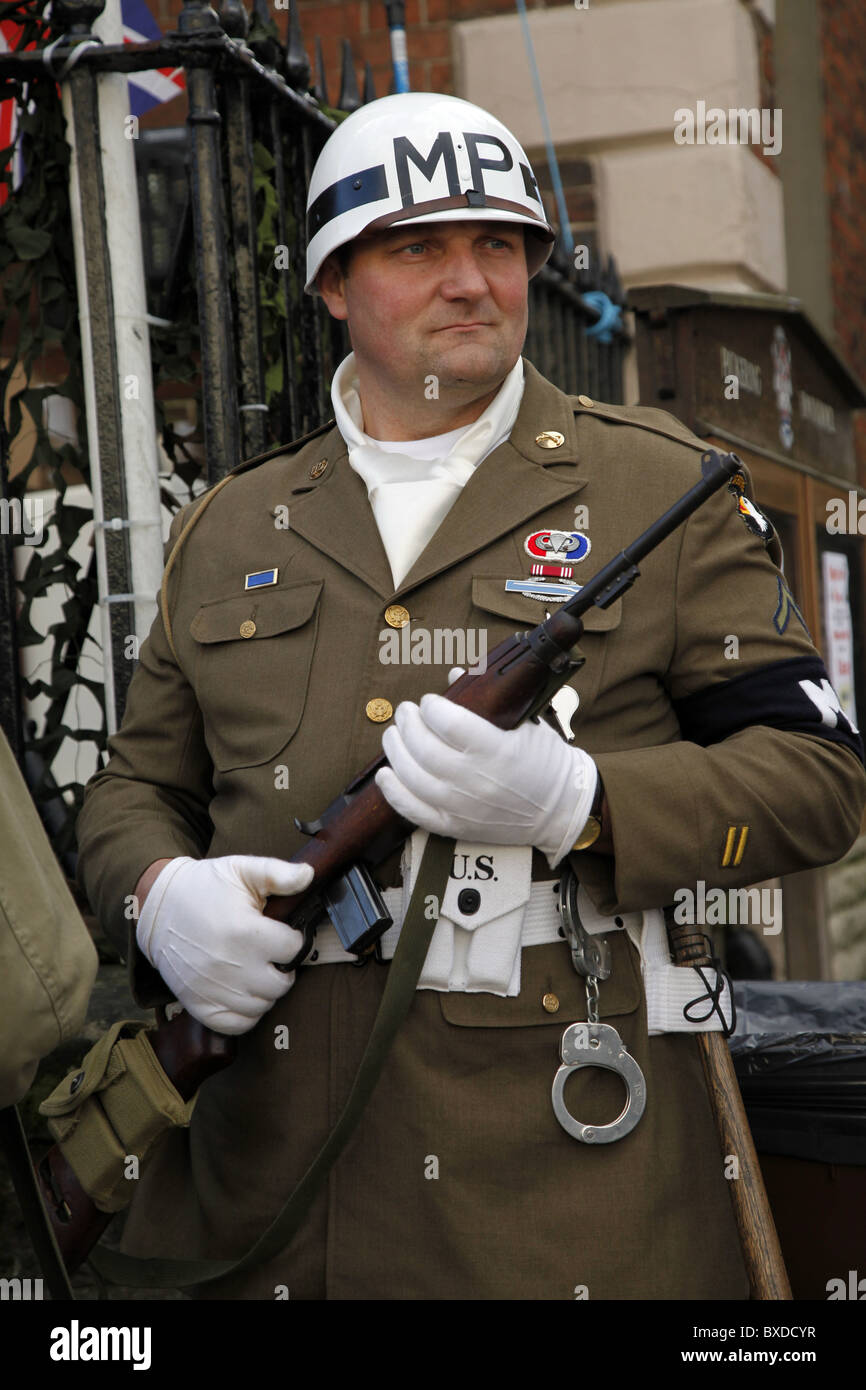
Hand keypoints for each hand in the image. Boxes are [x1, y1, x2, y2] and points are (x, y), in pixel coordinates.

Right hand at [135, 855, 314, 1034]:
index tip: (283, 933)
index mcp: (246, 932)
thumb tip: (309, 875)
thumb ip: (278, 873)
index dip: (293, 939)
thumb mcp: (241, 870)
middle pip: (282, 983)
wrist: (157, 909)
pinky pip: (238, 1025)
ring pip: (263, 1006)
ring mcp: (215, 989)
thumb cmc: (204, 888)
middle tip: (270, 953)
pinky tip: (243, 992)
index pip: (294, 949)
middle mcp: (232, 966)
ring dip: (265, 990)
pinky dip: (246, 1013)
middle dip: (282, 967)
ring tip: (255, 969)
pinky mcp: (200, 1005)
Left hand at [376, 693, 597, 866]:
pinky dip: (395, 792)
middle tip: (405, 711)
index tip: (430, 701)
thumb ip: (489, 700)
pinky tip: (386, 773)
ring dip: (396, 752)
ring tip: (393, 734)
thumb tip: (454, 675)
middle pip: (426, 749)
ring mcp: (465, 807)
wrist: (560, 809)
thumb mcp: (526, 724)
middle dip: (408, 724)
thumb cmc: (545, 761)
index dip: (432, 707)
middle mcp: (478, 781)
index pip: (451, 723)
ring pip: (414, 778)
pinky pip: (415, 812)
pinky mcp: (457, 827)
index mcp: (499, 751)